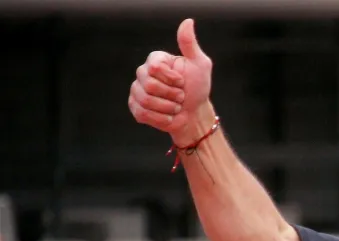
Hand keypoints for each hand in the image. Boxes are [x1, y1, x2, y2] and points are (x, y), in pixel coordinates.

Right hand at [128, 18, 212, 143]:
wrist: (195, 114)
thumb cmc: (198, 88)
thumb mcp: (199, 65)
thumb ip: (190, 45)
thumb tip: (188, 22)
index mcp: (156, 61)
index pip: (154, 67)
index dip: (172, 78)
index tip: (182, 82)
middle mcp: (143, 73)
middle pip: (149, 85)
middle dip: (172, 95)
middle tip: (181, 97)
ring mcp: (137, 90)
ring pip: (145, 100)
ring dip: (168, 108)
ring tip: (175, 107)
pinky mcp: (136, 108)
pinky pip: (142, 113)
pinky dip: (161, 119)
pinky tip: (168, 116)